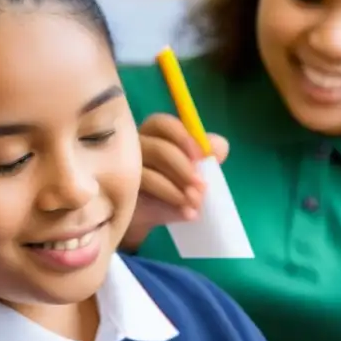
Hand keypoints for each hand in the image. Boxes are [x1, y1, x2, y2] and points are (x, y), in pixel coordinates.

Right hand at [123, 113, 229, 250]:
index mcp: (151, 135)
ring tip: (194, 205)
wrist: (146, 216)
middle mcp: (132, 148)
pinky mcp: (121, 197)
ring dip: (176, 191)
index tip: (201, 157)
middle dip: (184, 168)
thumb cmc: (169, 185)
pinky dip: (169, 208)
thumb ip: (205, 157)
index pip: (163, 124)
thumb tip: (220, 146)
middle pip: (158, 149)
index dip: (183, 138)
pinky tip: (186, 214)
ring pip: (148, 175)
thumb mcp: (191, 171)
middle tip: (202, 188)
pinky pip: (144, 201)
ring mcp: (122, 172)